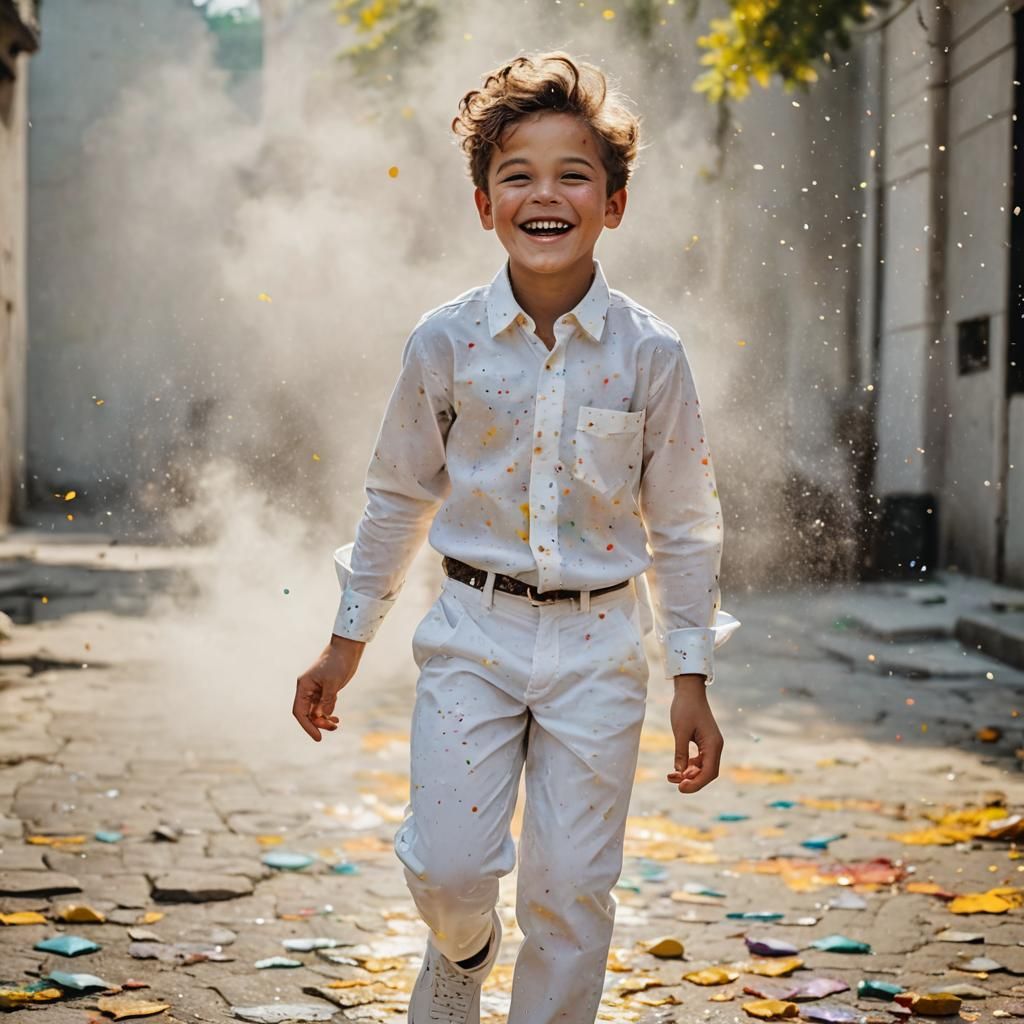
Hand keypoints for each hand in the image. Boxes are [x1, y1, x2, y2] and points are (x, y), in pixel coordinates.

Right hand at [292, 635, 364, 741]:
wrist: (347, 650)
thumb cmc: (338, 662)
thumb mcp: (333, 682)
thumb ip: (327, 699)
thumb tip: (324, 715)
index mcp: (304, 686)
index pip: (300, 712)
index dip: (307, 726)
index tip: (318, 737)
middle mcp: (307, 690)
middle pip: (307, 714)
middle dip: (318, 724)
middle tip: (333, 728)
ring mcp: (316, 691)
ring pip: (315, 712)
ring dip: (324, 720)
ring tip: (336, 725)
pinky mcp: (325, 690)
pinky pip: (323, 707)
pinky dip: (328, 714)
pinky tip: (336, 719)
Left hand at [666, 674, 722, 793]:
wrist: (689, 690)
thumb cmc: (685, 708)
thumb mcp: (680, 731)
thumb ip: (680, 752)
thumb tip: (679, 772)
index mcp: (713, 744)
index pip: (709, 772)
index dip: (696, 784)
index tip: (681, 788)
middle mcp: (715, 746)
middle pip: (707, 773)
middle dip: (692, 781)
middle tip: (675, 784)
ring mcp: (710, 744)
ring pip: (702, 768)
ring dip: (689, 774)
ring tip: (671, 777)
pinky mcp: (704, 742)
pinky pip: (699, 760)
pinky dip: (689, 766)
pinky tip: (676, 769)